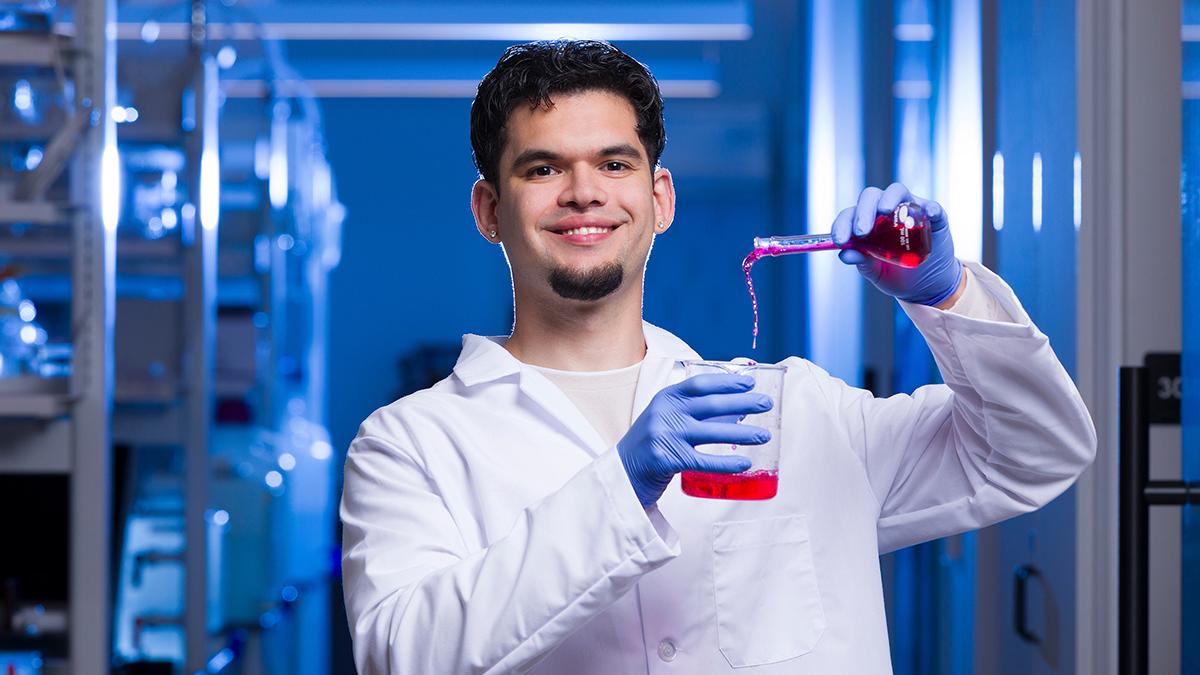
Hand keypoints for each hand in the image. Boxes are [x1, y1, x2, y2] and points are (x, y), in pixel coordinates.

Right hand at [617, 374, 772, 506]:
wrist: (623, 473)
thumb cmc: (652, 444)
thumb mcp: (664, 418)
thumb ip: (689, 410)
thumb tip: (734, 408)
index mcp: (665, 398)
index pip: (700, 384)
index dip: (728, 382)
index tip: (750, 382)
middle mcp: (665, 413)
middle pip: (712, 405)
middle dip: (744, 403)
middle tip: (766, 404)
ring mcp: (666, 436)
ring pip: (714, 432)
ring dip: (744, 434)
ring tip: (765, 436)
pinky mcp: (668, 460)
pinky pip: (705, 461)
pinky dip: (728, 463)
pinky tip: (746, 463)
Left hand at [832, 182, 962, 305]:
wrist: (926, 286)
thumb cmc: (896, 275)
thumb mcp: (876, 272)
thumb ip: (863, 262)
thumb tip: (845, 254)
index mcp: (866, 223)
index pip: (850, 214)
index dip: (842, 224)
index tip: (840, 240)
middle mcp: (886, 212)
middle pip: (871, 196)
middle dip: (864, 211)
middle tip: (862, 231)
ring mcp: (910, 211)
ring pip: (897, 192)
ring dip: (890, 199)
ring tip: (885, 211)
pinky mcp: (934, 218)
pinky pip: (932, 207)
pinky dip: (930, 208)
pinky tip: (929, 215)